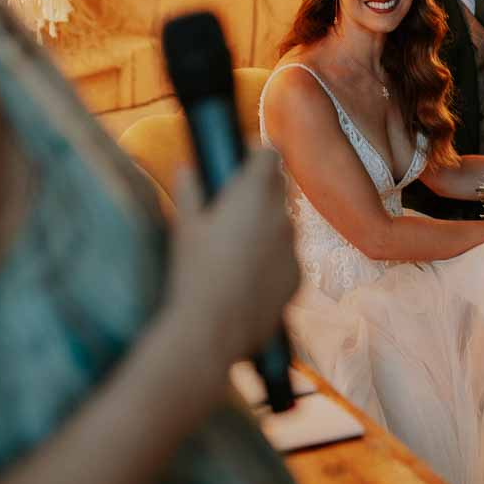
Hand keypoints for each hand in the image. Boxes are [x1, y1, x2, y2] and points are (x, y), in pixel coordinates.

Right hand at [168, 149, 299, 366]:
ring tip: (236, 250)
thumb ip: (189, 190)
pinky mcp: (298, 278)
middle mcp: (280, 216)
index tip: (242, 163)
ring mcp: (293, 248)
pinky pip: (287, 257)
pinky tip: (247, 277)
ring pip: (283, 225)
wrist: (213, 328)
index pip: (269, 155)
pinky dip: (273, 260)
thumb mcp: (185, 226)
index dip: (255, 157)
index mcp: (253, 194)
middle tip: (232, 207)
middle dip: (260, 191)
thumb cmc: (194, 272)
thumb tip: (187, 169)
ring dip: (266, 227)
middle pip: (278, 188)